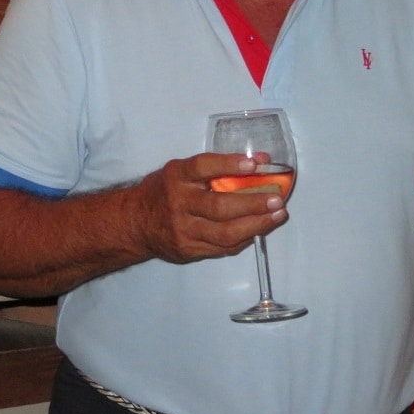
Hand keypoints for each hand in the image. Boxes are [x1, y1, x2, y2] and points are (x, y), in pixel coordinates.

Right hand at [136, 153, 287, 263]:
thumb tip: (256, 165)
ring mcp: (184, 230)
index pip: (204, 167)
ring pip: (225, 233)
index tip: (255, 164)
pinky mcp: (190, 250)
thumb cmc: (163, 191)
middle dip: (253, 203)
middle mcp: (179, 203)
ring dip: (256, 225)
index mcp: (176, 177)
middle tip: (277, 199)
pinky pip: (223, 248)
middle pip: (219, 206)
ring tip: (277, 216)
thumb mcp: (178, 172)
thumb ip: (210, 170)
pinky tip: (259, 230)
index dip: (230, 164)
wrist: (135, 222)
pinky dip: (245, 239)